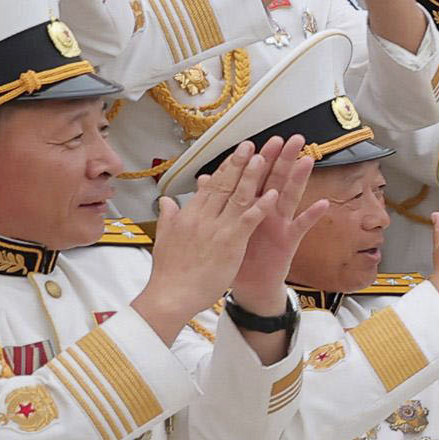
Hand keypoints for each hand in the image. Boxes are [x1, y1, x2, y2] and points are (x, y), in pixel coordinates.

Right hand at [137, 143, 282, 339]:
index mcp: (188, 215)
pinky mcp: (230, 243)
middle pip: (224, 185)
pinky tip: (273, 194)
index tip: (235, 153)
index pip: (210, 186)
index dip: (225, 168)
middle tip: (251, 144)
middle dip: (239, 162)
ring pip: (237, 196)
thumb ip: (169, 217)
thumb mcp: (165, 238)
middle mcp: (202, 217)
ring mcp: (217, 228)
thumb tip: (167, 200)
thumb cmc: (169, 272)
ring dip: (252, 176)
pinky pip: (248, 220)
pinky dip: (261, 206)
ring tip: (264, 157)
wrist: (170, 295)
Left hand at [228, 140, 326, 310]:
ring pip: (289, 197)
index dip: (258, 158)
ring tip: (308, 160)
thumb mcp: (223, 226)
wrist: (248, 285)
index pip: (254, 176)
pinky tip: (322, 203)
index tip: (262, 139)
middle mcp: (267, 211)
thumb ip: (216, 201)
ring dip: (299, 179)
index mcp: (250, 206)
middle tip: (294, 139)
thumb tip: (204, 179)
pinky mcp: (288, 241)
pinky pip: (301, 227)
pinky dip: (311, 215)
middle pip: (276, 180)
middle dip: (284, 159)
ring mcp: (279, 225)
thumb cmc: (236, 255)